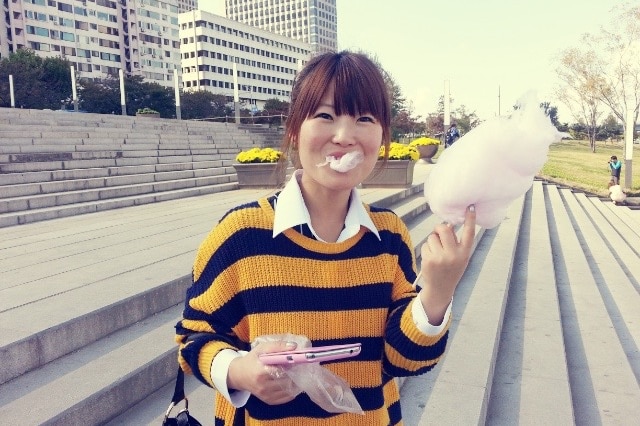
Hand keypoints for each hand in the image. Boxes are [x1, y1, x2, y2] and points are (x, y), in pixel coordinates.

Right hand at [227, 341, 298, 404]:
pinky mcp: (269, 401)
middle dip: (294, 373)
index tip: (296, 360)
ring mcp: (266, 395)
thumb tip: (294, 346)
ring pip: (288, 390)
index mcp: (260, 372)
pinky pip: (286, 397)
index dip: (291, 365)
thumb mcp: (262, 348)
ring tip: (295, 374)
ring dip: (295, 382)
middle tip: (298, 367)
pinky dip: (292, 390)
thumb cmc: (252, 360)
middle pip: (286, 381)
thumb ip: (277, 346)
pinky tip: (292, 383)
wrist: (239, 375)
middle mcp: (263, 386)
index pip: (282, 370)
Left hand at [418, 205, 475, 323]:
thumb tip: (447, 225)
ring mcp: (441, 257)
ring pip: (432, 237)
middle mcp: (454, 255)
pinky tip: (430, 259)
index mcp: (464, 253)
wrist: (441, 288)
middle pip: (444, 229)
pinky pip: (425, 245)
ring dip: (432, 241)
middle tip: (438, 231)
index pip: (469, 233)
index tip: (470, 207)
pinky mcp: (429, 260)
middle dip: (439, 228)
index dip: (470, 219)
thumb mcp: (459, 257)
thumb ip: (455, 242)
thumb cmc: (451, 269)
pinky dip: (426, 249)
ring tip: (436, 252)